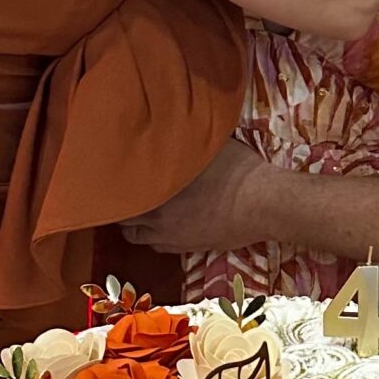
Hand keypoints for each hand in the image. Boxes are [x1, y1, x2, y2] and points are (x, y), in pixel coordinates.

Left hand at [123, 139, 266, 254]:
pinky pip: (157, 247)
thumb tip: (169, 129)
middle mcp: (156, 213)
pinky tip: (163, 226)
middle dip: (122, 205)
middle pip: (122, 216)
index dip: (116, 182)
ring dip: (135, 224)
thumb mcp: (207, 145)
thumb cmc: (238, 169)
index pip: (120, 188)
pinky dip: (154, 237)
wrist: (263, 203)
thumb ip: (182, 142)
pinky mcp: (185, 249)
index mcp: (157, 184)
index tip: (117, 174)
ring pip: (136, 235)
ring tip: (141, 212)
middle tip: (127, 195)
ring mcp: (170, 236)